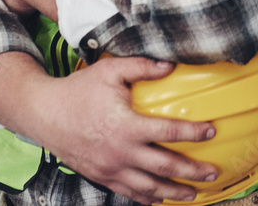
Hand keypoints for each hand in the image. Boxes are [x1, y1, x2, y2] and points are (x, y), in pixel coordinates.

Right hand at [38, 57, 217, 203]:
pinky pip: (129, 193)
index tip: (211, 131)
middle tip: (212, 172)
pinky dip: (147, 198)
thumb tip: (170, 65)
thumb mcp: (110, 70)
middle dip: (192, 171)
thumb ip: (141, 67)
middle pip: (165, 166)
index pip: (168, 131)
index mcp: (127, 126)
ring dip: (174, 192)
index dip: (193, 132)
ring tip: (193, 193)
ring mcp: (111, 169)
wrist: (44, 114)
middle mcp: (121, 152)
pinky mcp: (102, 177)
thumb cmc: (78, 90)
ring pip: (150, 187)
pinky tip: (159, 199)